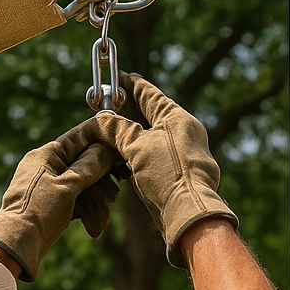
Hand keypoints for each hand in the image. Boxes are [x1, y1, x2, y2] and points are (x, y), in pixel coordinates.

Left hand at [0, 119, 121, 280]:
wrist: (16, 245)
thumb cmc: (39, 212)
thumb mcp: (68, 186)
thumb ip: (89, 166)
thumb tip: (106, 148)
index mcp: (46, 154)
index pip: (79, 137)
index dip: (102, 141)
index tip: (120, 148)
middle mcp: (45, 166)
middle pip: (82, 163)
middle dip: (101, 182)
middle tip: (114, 195)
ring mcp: (46, 185)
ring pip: (80, 185)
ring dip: (95, 202)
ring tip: (103, 220)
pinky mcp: (48, 203)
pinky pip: (73, 200)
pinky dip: (84, 212)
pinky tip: (95, 228)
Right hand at [93, 72, 237, 266]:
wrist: (187, 213)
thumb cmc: (168, 174)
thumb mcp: (137, 147)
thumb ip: (118, 130)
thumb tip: (102, 118)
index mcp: (177, 118)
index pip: (149, 94)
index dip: (131, 84)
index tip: (117, 76)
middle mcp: (182, 133)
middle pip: (148, 118)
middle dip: (125, 116)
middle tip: (105, 109)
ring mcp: (179, 154)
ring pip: (146, 141)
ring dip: (126, 142)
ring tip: (105, 140)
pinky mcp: (174, 174)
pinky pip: (149, 160)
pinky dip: (133, 160)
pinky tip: (118, 167)